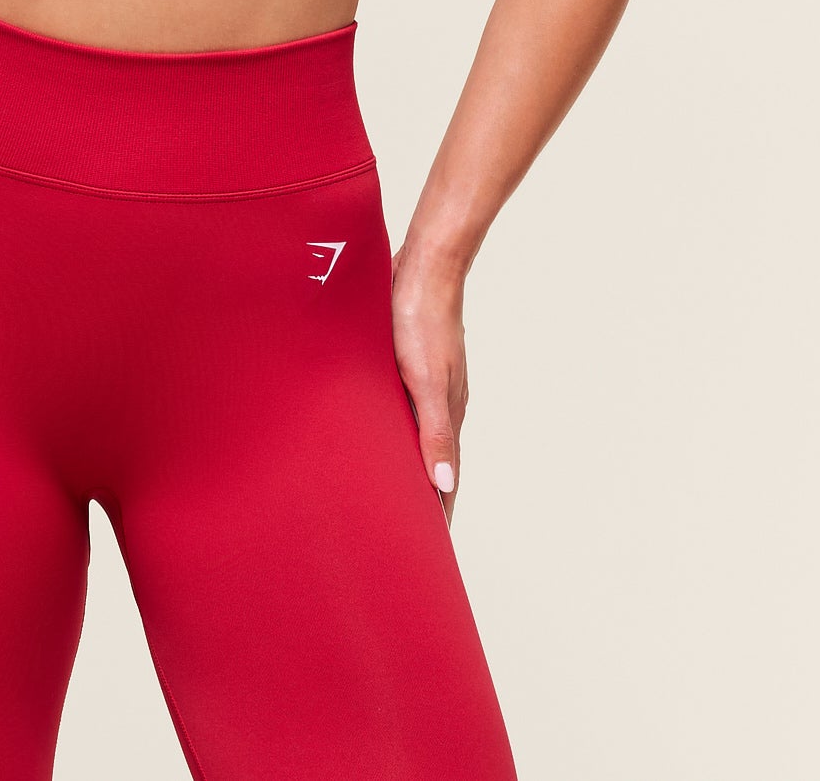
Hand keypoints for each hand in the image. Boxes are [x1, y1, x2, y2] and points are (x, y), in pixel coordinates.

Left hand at [389, 242, 467, 522]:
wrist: (426, 264)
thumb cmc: (421, 319)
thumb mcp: (426, 378)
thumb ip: (435, 431)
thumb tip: (445, 484)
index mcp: (448, 413)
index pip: (445, 479)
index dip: (437, 514)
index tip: (429, 556)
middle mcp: (440, 402)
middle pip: (430, 462)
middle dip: (418, 499)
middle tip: (400, 536)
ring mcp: (424, 382)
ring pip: (412, 435)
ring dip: (403, 465)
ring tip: (383, 495)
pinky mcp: (406, 363)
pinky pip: (398, 409)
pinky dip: (390, 432)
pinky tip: (371, 433)